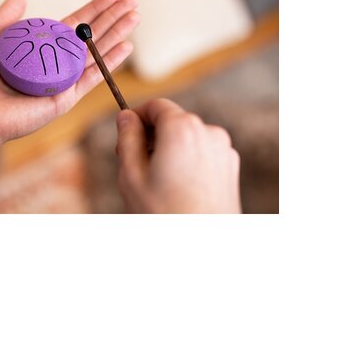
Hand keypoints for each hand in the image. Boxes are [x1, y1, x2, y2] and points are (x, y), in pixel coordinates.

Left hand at [0, 0, 139, 169]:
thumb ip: (6, 17)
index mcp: (42, 48)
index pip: (75, 25)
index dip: (94, 9)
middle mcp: (56, 63)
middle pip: (92, 36)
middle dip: (113, 18)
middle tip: (133, 1)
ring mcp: (63, 81)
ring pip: (97, 53)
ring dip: (117, 34)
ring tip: (135, 16)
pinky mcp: (65, 98)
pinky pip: (91, 77)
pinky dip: (109, 62)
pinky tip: (126, 46)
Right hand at [116, 99, 241, 212]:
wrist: (202, 248)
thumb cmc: (165, 215)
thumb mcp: (132, 174)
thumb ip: (127, 138)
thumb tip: (125, 116)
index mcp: (182, 129)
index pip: (156, 105)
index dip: (136, 116)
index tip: (124, 133)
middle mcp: (208, 132)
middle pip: (172, 120)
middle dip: (151, 135)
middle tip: (132, 162)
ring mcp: (222, 150)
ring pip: (186, 136)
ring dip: (168, 148)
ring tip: (154, 180)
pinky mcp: (229, 166)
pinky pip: (201, 151)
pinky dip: (186, 159)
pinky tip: (175, 186)